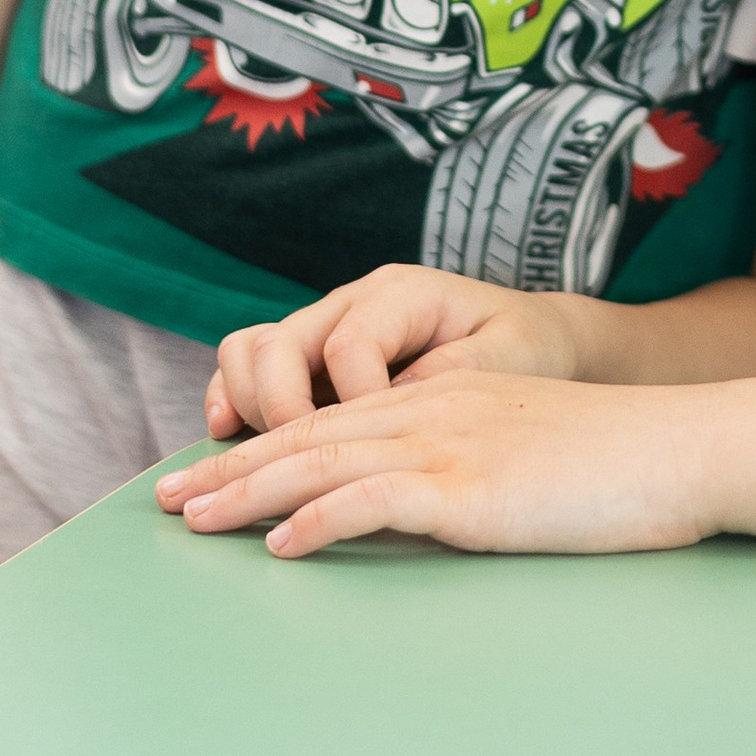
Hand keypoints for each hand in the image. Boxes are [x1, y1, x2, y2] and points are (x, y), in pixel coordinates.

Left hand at [163, 372, 715, 558]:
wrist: (683, 449)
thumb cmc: (620, 464)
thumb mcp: (528, 449)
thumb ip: (469, 467)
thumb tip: (419, 509)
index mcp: (446, 400)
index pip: (333, 420)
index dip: (264, 446)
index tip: (209, 473)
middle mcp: (435, 413)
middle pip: (310, 437)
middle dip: (232, 469)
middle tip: (167, 499)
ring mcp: (452, 448)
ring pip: (325, 462)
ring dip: (250, 494)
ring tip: (194, 521)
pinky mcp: (473, 491)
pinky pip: (377, 501)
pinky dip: (320, 519)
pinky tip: (281, 544)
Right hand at [192, 269, 585, 445]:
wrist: (529, 336)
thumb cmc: (523, 347)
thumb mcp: (511, 356)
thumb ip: (455, 374)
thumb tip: (395, 406)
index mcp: (403, 294)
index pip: (351, 345)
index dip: (354, 402)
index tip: (379, 450)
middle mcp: (352, 302)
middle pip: (283, 342)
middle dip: (280, 407)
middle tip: (300, 461)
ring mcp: (324, 327)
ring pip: (252, 349)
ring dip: (246, 401)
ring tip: (253, 452)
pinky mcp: (309, 358)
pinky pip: (247, 368)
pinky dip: (232, 399)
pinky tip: (227, 435)